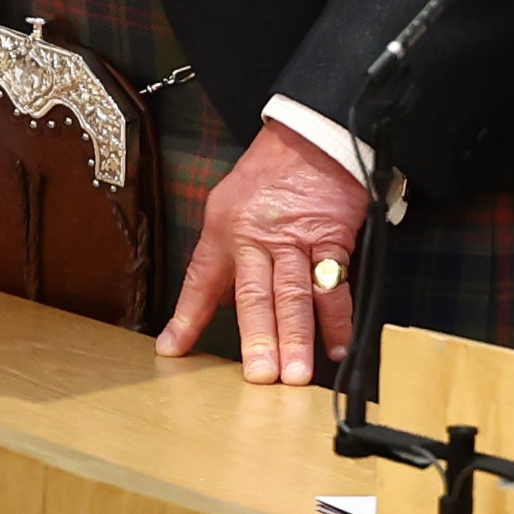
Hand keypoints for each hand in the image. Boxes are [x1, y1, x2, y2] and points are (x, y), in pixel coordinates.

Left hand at [157, 119, 368, 384]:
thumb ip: (221, 254)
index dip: (187, 317)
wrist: (311, 136)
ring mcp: (298, 240)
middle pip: (256, 295)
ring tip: (296, 374)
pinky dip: (339, 318)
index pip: (201, 279)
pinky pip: (335, 284)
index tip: (174, 350)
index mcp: (226, 230)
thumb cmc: (268, 172)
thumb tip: (215, 302)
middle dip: (258, 338)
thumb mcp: (227, 203)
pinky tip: (339, 347)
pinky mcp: (332, 239)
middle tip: (260, 377)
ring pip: (296, 294)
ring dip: (298, 336)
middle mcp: (258, 238)